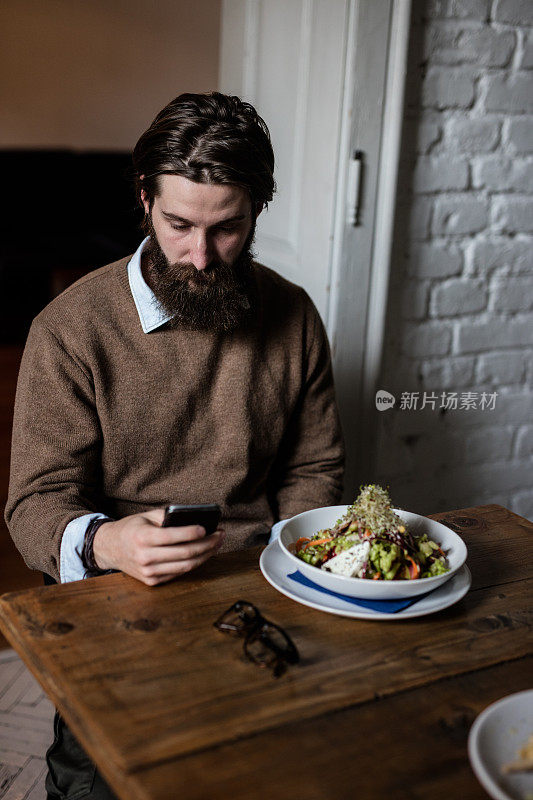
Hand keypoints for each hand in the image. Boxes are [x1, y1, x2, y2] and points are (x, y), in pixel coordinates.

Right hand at [92, 508, 224, 585]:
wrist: (109, 549)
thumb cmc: (131, 529)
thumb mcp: (146, 516)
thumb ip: (168, 517)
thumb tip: (194, 519)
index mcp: (142, 537)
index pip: (173, 536)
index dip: (192, 532)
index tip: (208, 528)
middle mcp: (145, 557)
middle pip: (185, 553)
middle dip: (207, 544)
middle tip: (220, 535)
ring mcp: (149, 572)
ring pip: (186, 565)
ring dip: (206, 555)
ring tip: (217, 544)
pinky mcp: (152, 581)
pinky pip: (179, 572)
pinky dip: (194, 563)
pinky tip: (204, 553)